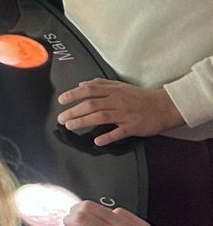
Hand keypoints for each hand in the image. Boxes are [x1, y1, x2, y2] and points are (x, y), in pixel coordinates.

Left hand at [57, 80, 180, 143]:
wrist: (165, 106)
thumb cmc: (140, 96)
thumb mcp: (121, 86)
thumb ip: (101, 84)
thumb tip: (81, 84)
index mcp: (114, 91)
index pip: (90, 90)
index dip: (74, 94)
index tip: (61, 100)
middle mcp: (118, 101)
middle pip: (92, 105)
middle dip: (74, 111)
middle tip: (61, 118)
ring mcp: (126, 114)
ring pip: (101, 117)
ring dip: (84, 122)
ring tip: (70, 126)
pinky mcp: (134, 127)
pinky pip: (119, 132)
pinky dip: (107, 137)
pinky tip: (97, 141)